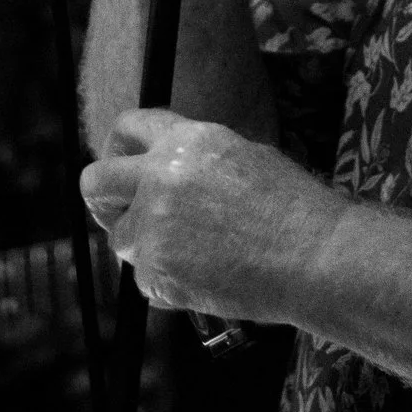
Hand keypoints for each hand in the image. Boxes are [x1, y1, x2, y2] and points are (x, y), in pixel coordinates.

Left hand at [80, 107, 346, 325]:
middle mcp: (160, 176)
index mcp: (184, 141)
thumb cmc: (294, 209)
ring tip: (193, 256)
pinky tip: (206, 280)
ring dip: (145, 249)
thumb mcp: (242, 156)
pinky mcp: (157, 270)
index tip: (121, 167)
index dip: (118, 149)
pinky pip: (145, 279)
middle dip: (103, 201)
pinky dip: (168, 284)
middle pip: (94, 181)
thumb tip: (162, 174)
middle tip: (122, 216)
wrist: (317, 257)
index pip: (126, 127)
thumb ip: (192, 162)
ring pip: (121, 239)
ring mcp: (154, 224)